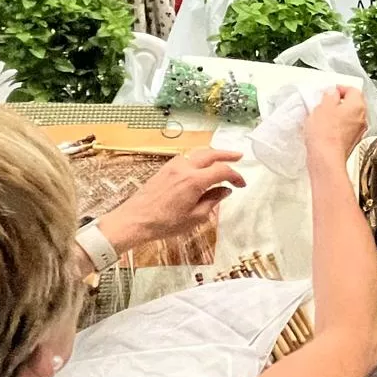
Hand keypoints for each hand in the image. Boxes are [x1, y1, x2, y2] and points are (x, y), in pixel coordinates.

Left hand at [95, 149, 245, 250]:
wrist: (135, 220)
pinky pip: (186, 158)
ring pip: (197, 153)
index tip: (241, 184)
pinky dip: (197, 158)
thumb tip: (225, 191)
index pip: (222, 171)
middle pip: (210, 154)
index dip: (235, 176)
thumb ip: (212, 201)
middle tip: (239, 156)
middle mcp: (184, 168)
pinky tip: (200, 166)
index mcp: (194, 181)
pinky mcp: (164, 169)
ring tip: (221, 159)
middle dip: (226, 154)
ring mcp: (172, 166)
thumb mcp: (195, 217)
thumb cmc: (165, 223)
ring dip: (211, 154)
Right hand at [304, 85, 366, 162]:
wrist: (326, 158)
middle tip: (324, 102)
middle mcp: (362, 118)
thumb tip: (332, 93)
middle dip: (339, 102)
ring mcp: (357, 132)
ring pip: (348, 117)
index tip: (330, 90)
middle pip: (352, 104)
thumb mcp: (323, 106)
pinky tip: (323, 129)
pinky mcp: (350, 142)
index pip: (353, 89)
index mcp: (358, 106)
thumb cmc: (326, 134)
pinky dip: (336, 127)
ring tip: (321, 116)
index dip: (340, 88)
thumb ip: (330, 95)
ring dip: (337, 115)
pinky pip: (344, 129)